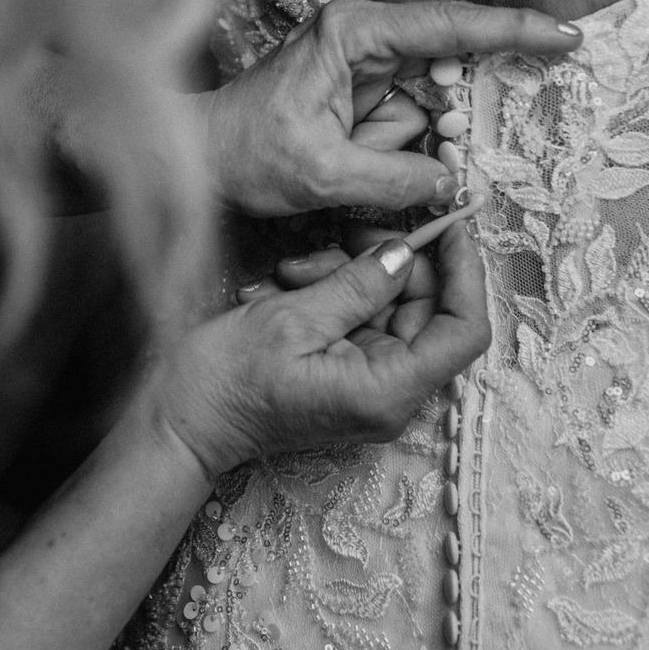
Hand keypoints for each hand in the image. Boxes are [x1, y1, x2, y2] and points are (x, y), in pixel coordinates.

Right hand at [139, 219, 488, 482]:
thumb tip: (407, 253)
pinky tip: (294, 285)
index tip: (450, 227)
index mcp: (387, 391)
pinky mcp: (349, 374)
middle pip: (429, 312)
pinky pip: (364, 320)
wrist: (182, 422)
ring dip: (353, 275)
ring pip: (393, 308)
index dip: (466, 274)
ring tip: (297, 271)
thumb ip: (359, 284)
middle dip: (394, 264)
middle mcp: (390, 396)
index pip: (464, 331)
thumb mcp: (293, 318)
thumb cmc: (227, 381)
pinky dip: (338, 292)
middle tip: (350, 234)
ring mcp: (370, 387)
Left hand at [199, 0, 578, 216]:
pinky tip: (362, 165)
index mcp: (353, 32)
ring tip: (352, 161)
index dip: (513, 29)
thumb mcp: (323, 175)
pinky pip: (409, 121)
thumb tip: (455, 184)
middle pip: (448, 60)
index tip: (566, 35)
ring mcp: (363, 65)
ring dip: (418, 141)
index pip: (450, 25)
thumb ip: (397, 180)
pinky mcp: (362, 95)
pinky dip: (408, 149)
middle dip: (465, 100)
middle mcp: (363, 37)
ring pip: (430, 102)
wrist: (196, 159)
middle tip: (461, 126)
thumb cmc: (243, 153)